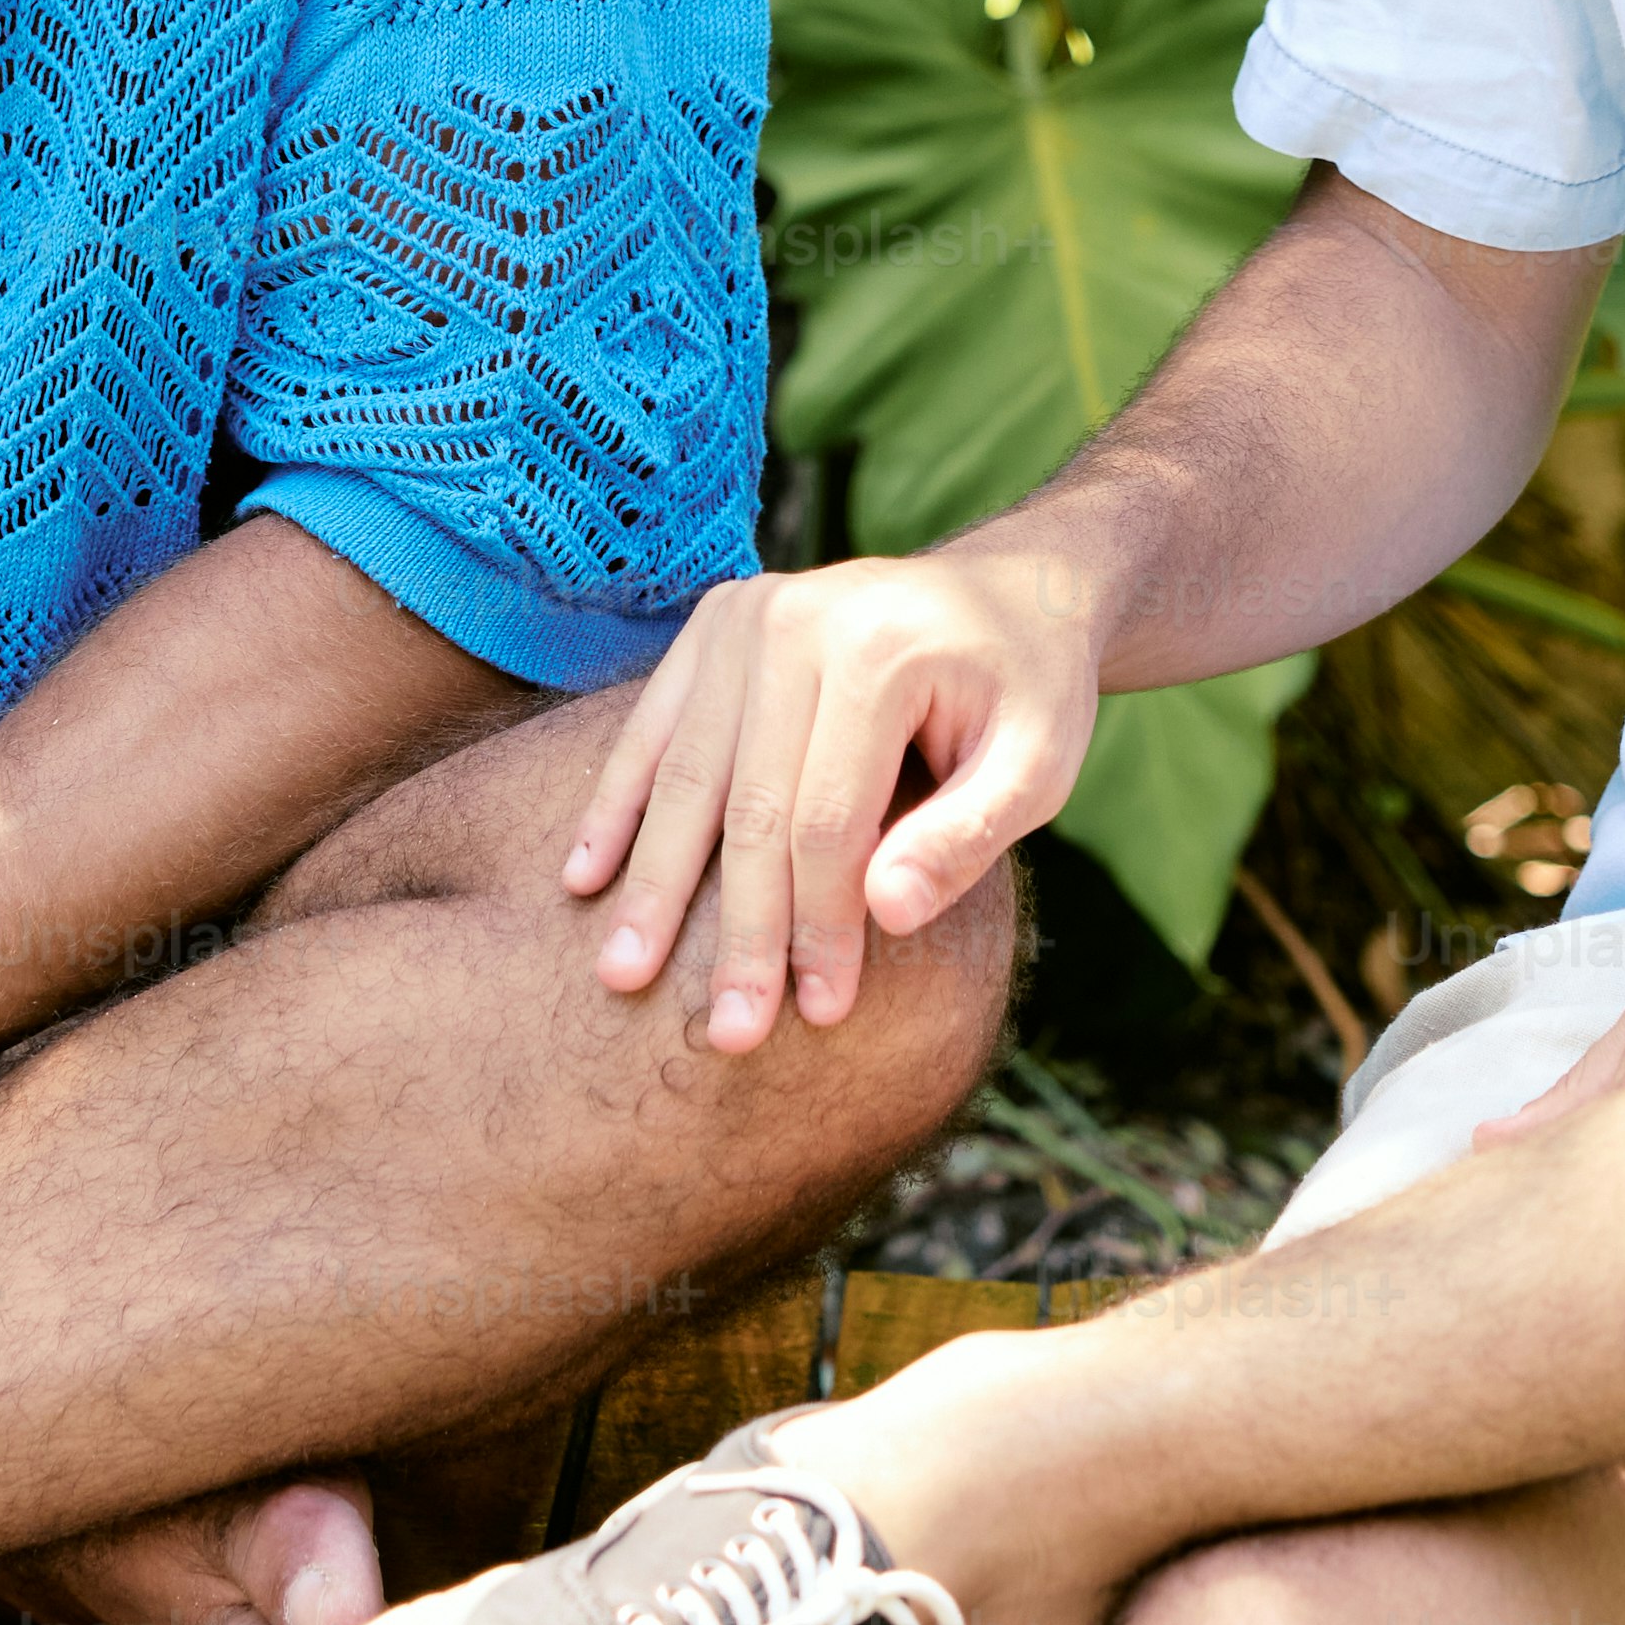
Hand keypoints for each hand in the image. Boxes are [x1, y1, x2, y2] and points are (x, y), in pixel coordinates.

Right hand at [565, 543, 1103, 1053]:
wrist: (1007, 592)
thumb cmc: (1030, 694)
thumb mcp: (1041, 765)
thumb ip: (969, 838)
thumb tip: (886, 913)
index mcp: (878, 652)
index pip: (828, 820)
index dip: (819, 925)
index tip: (820, 1013)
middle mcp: (796, 621)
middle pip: (749, 805)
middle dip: (733, 930)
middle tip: (722, 1033)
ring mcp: (743, 617)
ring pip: (686, 776)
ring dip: (652, 884)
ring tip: (622, 974)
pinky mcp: (712, 626)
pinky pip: (653, 730)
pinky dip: (615, 807)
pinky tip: (583, 878)